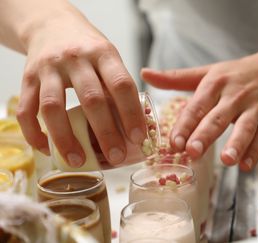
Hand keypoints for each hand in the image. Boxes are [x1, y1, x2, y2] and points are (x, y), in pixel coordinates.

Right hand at [16, 14, 145, 166]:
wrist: (52, 25)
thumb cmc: (88, 49)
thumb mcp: (109, 57)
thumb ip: (119, 86)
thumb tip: (137, 126)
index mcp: (103, 54)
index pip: (121, 85)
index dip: (131, 113)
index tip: (139, 138)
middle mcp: (76, 58)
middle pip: (91, 99)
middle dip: (106, 132)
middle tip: (116, 157)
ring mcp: (49, 68)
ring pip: (54, 107)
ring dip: (66, 138)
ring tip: (78, 161)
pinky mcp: (27, 78)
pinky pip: (26, 110)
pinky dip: (34, 134)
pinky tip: (47, 149)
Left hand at [141, 52, 257, 170]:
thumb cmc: (240, 73)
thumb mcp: (210, 72)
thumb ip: (176, 78)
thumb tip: (145, 73)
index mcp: (216, 83)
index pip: (197, 106)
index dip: (185, 125)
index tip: (174, 143)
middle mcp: (235, 95)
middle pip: (218, 117)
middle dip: (205, 135)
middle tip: (192, 152)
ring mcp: (256, 108)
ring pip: (245, 127)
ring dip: (236, 144)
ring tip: (226, 160)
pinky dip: (256, 151)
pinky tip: (246, 165)